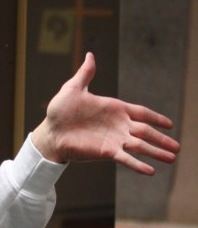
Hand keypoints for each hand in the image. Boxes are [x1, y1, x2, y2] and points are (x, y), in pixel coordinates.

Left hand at [31, 52, 179, 173]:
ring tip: (171, 158)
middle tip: (178, 148)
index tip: (170, 124)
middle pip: (146, 132)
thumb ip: (85, 74)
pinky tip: (150, 172)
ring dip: (156, 152)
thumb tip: (90, 55)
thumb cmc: (60, 111)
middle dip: (162, 139)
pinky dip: (138, 165)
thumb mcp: (73, 89)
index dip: (156, 118)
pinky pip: (126, 158)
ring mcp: (114, 140)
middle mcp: (118, 126)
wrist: (50, 132)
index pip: (142, 113)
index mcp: (115, 109)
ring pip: (140, 146)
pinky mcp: (106, 152)